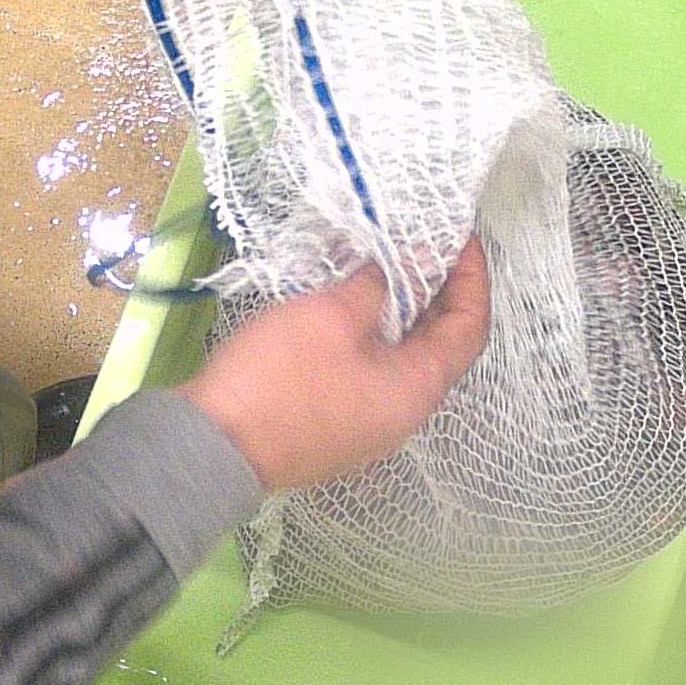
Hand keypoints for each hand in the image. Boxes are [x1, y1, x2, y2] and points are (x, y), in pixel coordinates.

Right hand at [180, 241, 489, 490]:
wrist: (212, 447)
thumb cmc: (278, 377)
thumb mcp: (331, 316)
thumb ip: (379, 285)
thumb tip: (410, 264)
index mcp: (417, 389)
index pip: (470, 327)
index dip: (473, 278)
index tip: (460, 236)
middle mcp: (404, 413)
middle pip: (440, 345)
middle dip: (438, 291)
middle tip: (424, 243)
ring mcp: (369, 425)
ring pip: (403, 359)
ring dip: (403, 312)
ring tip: (387, 266)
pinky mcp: (336, 425)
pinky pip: (372, 373)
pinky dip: (374, 335)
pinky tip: (350, 306)